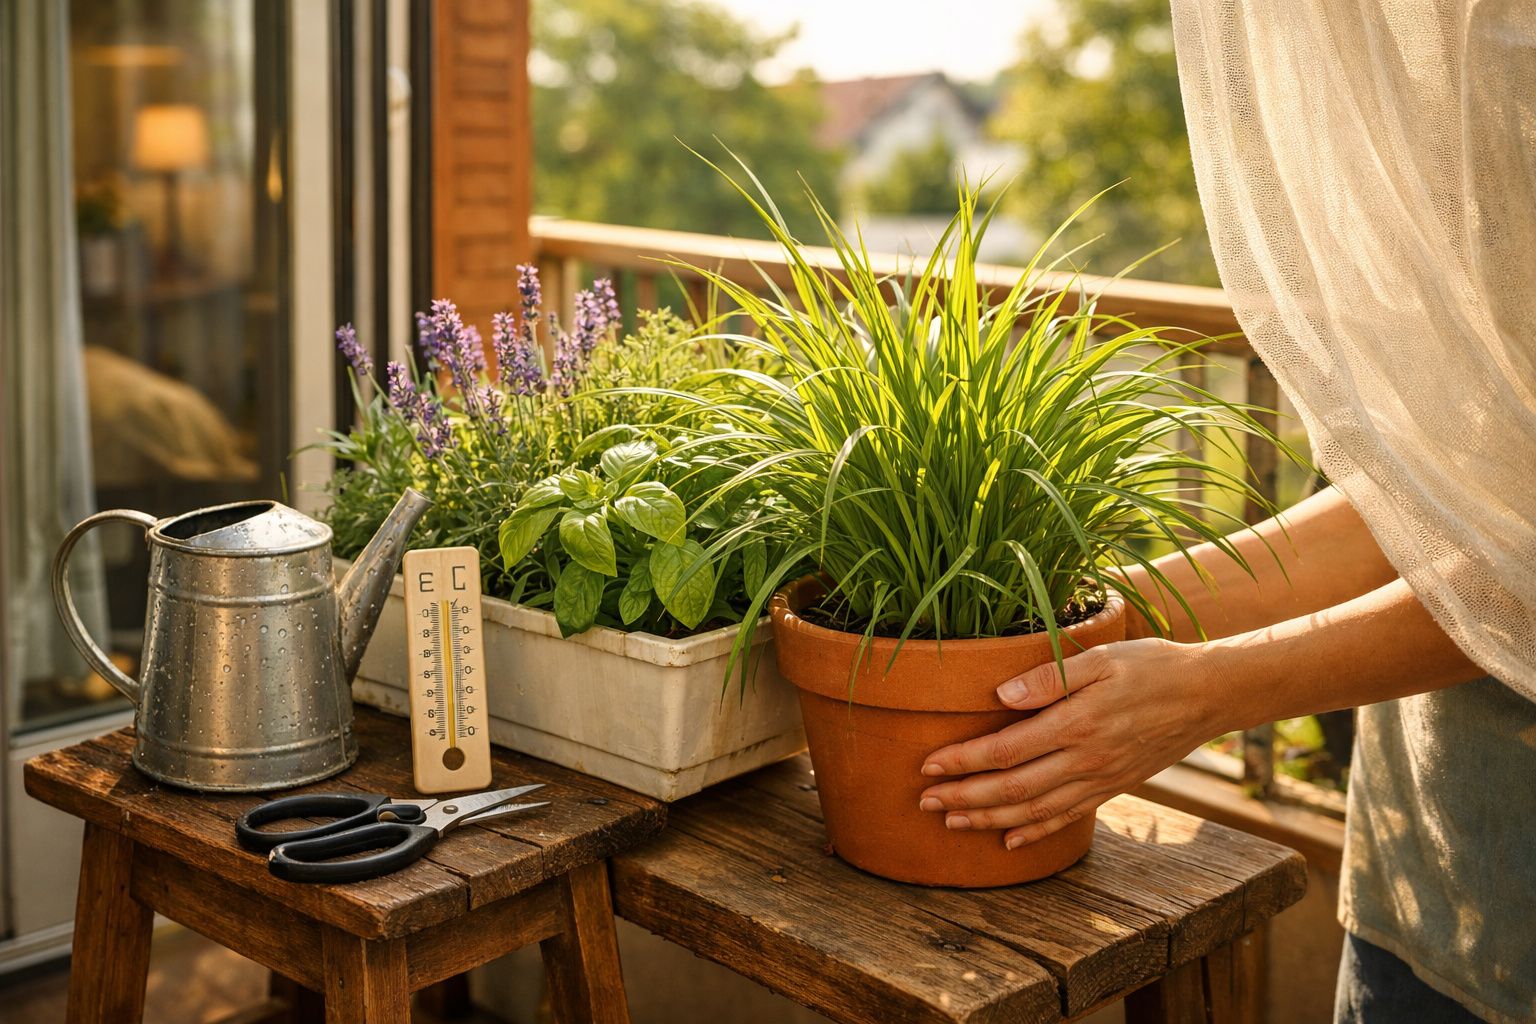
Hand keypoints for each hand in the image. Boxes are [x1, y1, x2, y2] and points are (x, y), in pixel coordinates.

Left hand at [917, 638, 1222, 849]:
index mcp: (1076, 724)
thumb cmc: (1152, 665)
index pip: (1005, 750)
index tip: (928, 765)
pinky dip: (1035, 831)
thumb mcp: (1102, 657)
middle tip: (925, 802)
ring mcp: (1100, 779)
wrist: (1210, 694)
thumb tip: (1002, 693)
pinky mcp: (1113, 786)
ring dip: (990, 819)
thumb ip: (1051, 677)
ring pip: (1035, 810)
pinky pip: (1067, 816)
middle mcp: (1086, 760)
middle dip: (965, 798)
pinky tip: (1009, 839)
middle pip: (1012, 789)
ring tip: (953, 821)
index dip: (963, 761)